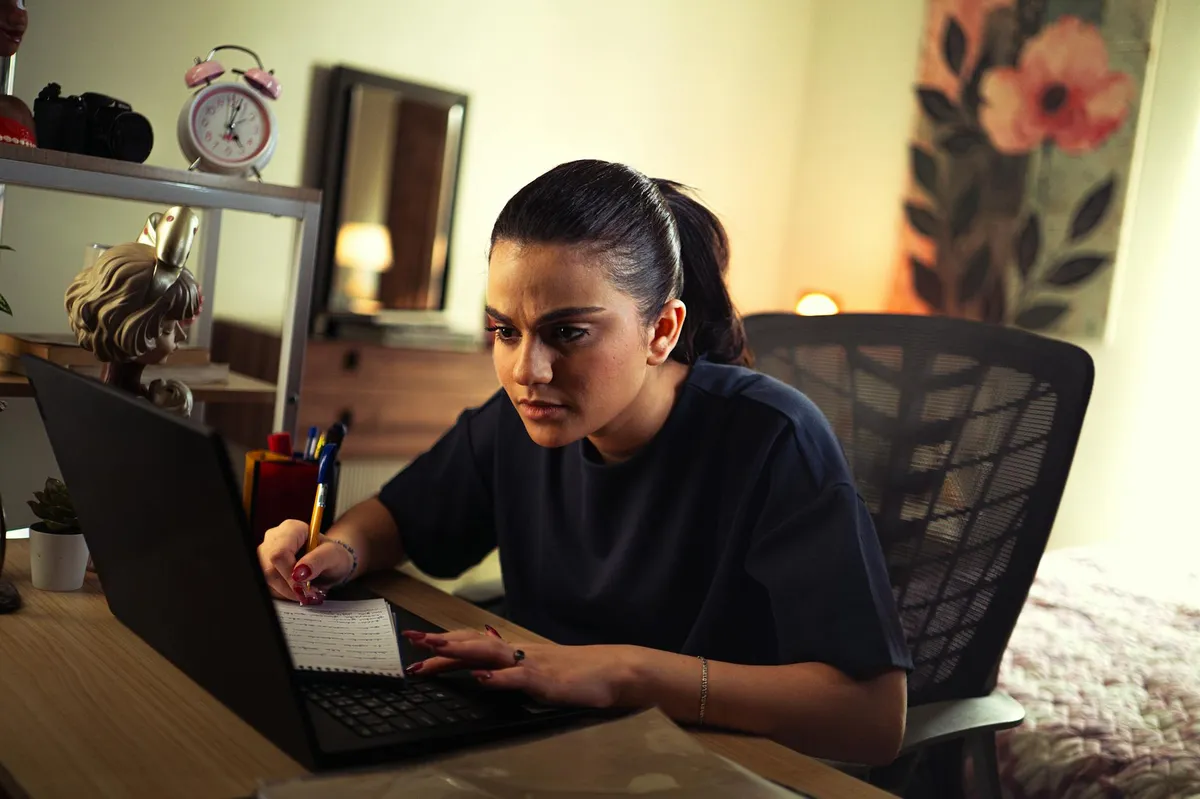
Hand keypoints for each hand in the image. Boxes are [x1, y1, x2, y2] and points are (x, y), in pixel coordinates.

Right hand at [257, 519, 354, 604]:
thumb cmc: (331, 554)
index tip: (305, 586)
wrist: (329, 560)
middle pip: (269, 568)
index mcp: (292, 529)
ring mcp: (266, 552)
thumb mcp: (334, 555)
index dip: (289, 574)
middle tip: (309, 592)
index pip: (279, 553)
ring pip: (266, 578)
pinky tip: (297, 588)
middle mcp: (274, 537)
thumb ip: (318, 560)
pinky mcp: (264, 566)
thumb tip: (298, 573)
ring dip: (287, 591)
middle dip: (289, 586)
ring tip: (307, 590)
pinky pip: (268, 584)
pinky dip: (283, 592)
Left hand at [402, 627, 634, 709]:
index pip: (474, 644)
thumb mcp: (539, 670)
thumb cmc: (580, 673)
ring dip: (461, 651)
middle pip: (474, 644)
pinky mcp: (546, 680)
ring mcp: (532, 665)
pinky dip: (498, 678)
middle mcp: (519, 653)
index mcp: (516, 653)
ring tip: (436, 649)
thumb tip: (485, 662)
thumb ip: (512, 667)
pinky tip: (482, 678)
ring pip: (490, 654)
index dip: (445, 644)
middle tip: (411, 641)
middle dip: (441, 643)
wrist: (615, 670)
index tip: (417, 644)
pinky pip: (519, 678)